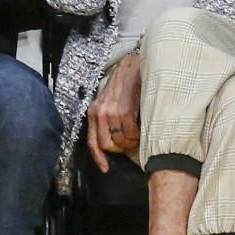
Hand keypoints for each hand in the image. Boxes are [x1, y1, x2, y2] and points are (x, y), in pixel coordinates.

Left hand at [85, 52, 141, 172]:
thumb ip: (110, 119)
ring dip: (131, 142)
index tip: (106, 169)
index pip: (93, 142)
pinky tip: (142, 127)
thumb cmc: (125, 83)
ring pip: (120, 141)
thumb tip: (117, 139)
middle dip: (120, 148)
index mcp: (94, 112)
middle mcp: (99, 112)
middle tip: (130, 141)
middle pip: (107, 144)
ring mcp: (111, 111)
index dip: (99, 158)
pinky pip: (131, 132)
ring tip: (138, 133)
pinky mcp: (124, 109)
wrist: (134, 65)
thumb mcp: (111, 101)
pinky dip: (138, 135)